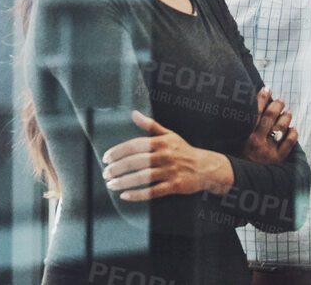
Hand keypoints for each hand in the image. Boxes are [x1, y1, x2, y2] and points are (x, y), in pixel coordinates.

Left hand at [102, 110, 234, 200]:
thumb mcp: (169, 134)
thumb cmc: (184, 150)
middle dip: (117, 168)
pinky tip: (125, 195)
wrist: (205, 167)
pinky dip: (138, 194)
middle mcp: (165, 155)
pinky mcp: (174, 185)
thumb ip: (150, 125)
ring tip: (111, 185)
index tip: (106, 158)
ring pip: (142, 177)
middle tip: (105, 173)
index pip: (135, 145)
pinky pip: (152, 192)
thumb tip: (134, 114)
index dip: (118, 151)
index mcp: (161, 142)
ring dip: (124, 181)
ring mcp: (170, 171)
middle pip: (136, 161)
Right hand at [240, 87, 297, 164]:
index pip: (255, 110)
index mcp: (244, 135)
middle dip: (277, 104)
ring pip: (281, 126)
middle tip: (280, 101)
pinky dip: (293, 132)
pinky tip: (292, 129)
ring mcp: (268, 150)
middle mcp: (256, 141)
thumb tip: (252, 108)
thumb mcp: (235, 143)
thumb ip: (241, 128)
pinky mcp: (278, 159)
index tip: (267, 88)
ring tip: (288, 114)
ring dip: (286, 117)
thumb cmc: (238, 160)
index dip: (262, 97)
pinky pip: (290, 142)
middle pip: (270, 115)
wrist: (241, 182)